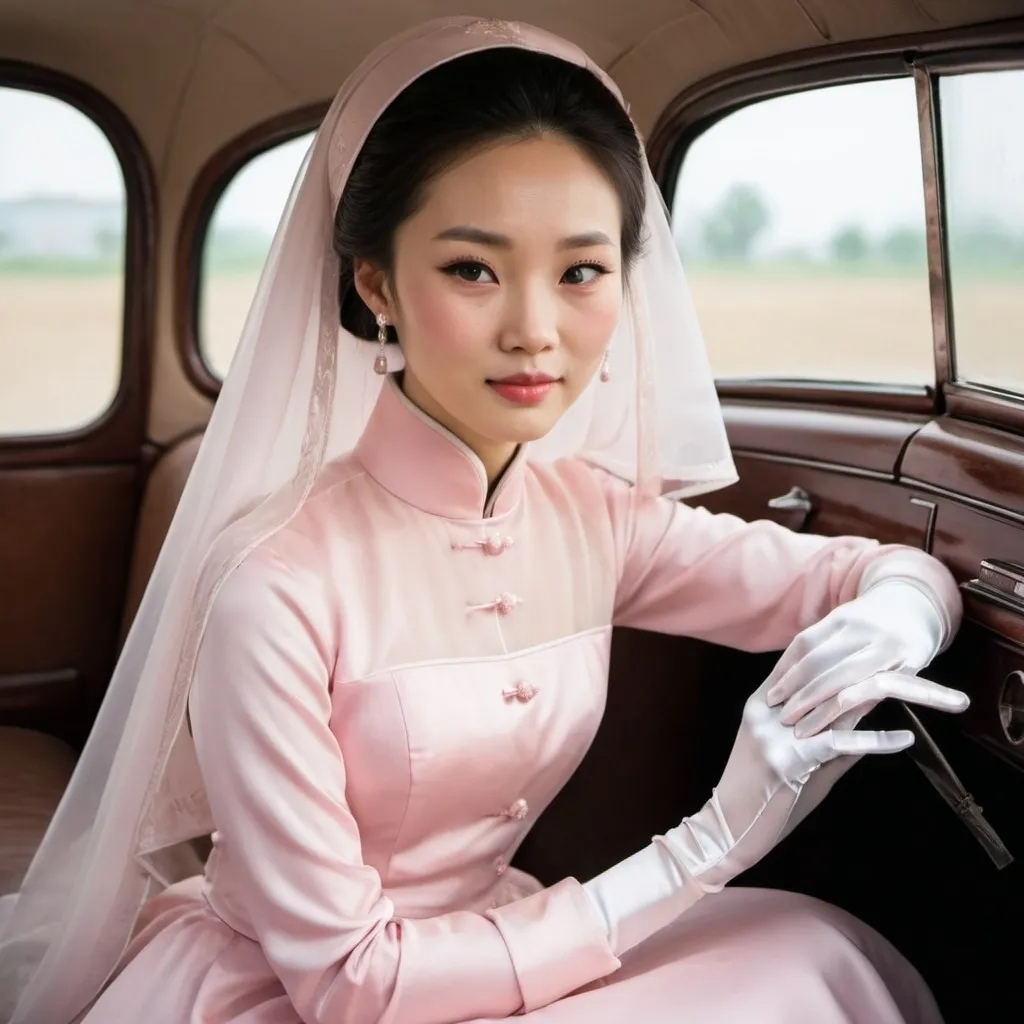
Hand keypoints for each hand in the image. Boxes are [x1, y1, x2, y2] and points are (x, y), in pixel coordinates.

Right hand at [582, 662, 966, 957]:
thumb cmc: (763, 796)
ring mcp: (775, 732)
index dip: (846, 649)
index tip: (884, 643)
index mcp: (765, 700)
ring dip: (880, 694)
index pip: (807, 661)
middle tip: (911, 658)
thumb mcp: (794, 756)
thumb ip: (827, 733)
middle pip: (827, 676)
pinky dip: (875, 740)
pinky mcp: (787, 760)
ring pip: (836, 703)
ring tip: (916, 688)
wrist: (730, 829)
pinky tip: (905, 738)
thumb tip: (867, 717)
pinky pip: (838, 744)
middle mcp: (768, 709)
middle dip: (870, 666)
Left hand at [764, 580, 966, 738]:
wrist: (918, 608)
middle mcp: (863, 628)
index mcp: (842, 617)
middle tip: (780, 716)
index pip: (804, 645)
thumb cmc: (874, 623)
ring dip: (818, 710)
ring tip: (800, 731)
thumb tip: (784, 681)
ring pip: (844, 682)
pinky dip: (849, 713)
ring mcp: (886, 645)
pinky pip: (871, 693)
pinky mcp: (908, 664)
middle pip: (820, 663)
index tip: (769, 694)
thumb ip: (823, 649)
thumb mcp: (848, 625)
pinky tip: (833, 729)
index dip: (784, 672)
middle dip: (797, 694)